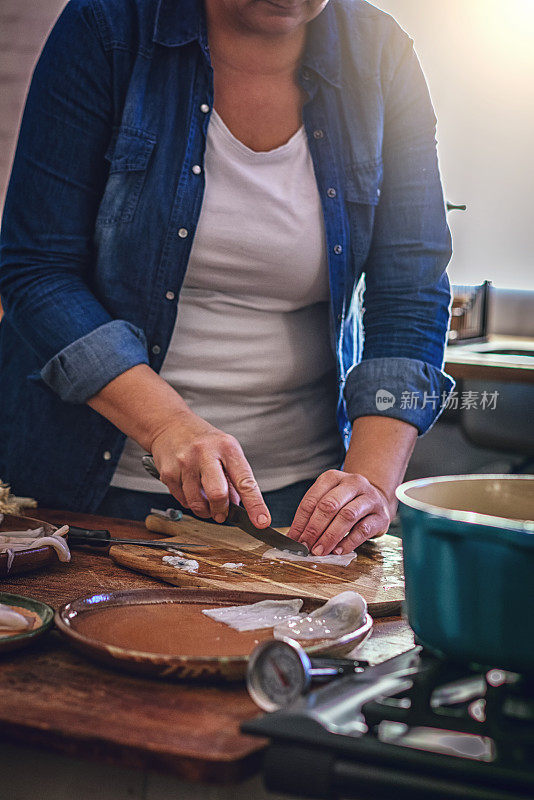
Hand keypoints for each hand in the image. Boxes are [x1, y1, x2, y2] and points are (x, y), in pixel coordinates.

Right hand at [150, 411, 270, 527]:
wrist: (170, 425)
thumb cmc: (203, 440)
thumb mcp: (226, 451)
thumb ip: (234, 479)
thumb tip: (237, 507)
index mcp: (227, 447)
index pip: (245, 481)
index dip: (255, 505)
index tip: (262, 521)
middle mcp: (205, 453)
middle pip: (218, 494)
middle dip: (221, 510)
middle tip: (221, 513)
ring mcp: (185, 462)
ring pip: (197, 503)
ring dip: (204, 510)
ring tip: (205, 499)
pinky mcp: (168, 472)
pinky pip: (182, 500)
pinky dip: (189, 501)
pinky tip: (190, 488)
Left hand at [287, 470, 390, 554]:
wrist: (377, 501)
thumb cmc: (347, 502)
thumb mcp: (329, 500)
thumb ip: (313, 515)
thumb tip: (296, 538)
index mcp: (333, 477)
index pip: (312, 499)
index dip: (301, 521)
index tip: (294, 539)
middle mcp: (353, 483)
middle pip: (329, 505)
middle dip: (314, 529)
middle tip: (306, 546)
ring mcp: (369, 498)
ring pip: (347, 516)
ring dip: (330, 536)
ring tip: (320, 551)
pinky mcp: (381, 515)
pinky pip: (363, 529)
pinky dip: (348, 542)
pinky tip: (338, 551)